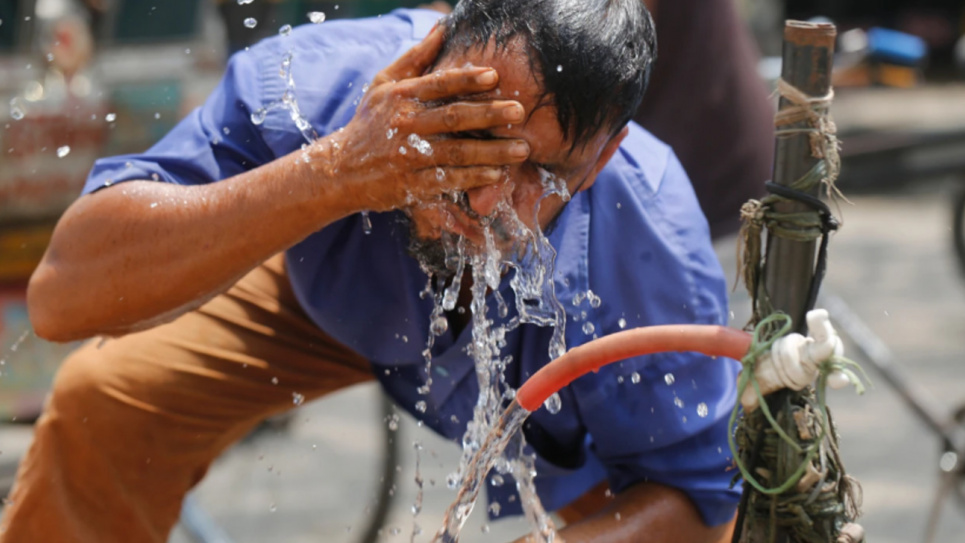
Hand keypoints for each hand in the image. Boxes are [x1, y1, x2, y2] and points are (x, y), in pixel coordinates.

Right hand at [319, 23, 530, 212]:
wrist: (340, 170)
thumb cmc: (369, 123)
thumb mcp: (383, 85)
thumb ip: (415, 58)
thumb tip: (443, 28)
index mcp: (400, 96)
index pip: (439, 84)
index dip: (467, 80)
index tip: (495, 77)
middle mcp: (405, 124)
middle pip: (453, 117)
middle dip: (489, 114)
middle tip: (519, 112)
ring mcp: (409, 156)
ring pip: (457, 151)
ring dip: (492, 151)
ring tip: (522, 149)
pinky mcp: (412, 184)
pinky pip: (449, 179)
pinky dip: (474, 178)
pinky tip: (498, 174)